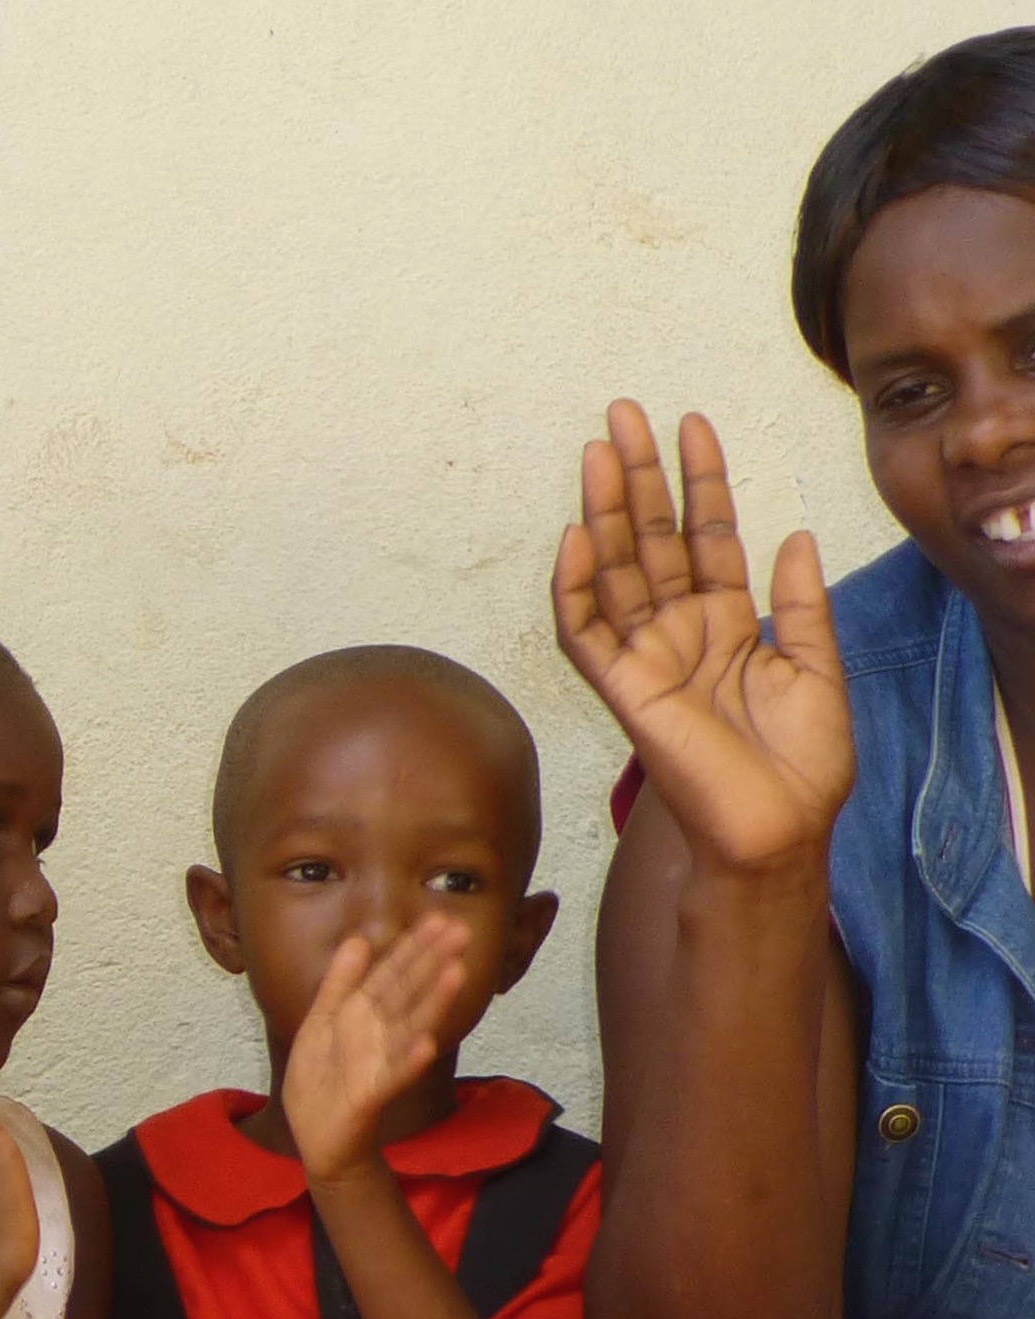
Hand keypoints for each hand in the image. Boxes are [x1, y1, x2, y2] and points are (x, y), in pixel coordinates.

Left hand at [278, 919, 469, 1181]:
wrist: (319, 1137)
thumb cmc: (323, 1080)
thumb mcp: (322, 1021)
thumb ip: (340, 983)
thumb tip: (359, 940)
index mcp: (364, 1015)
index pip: (392, 975)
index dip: (412, 947)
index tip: (438, 918)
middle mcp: (379, 1035)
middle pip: (408, 994)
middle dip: (431, 962)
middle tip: (461, 931)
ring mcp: (379, 1063)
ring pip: (409, 1027)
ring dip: (433, 1002)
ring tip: (457, 974)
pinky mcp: (372, 1094)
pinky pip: (393, 1075)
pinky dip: (409, 1060)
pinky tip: (426, 1043)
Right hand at [550, 402, 851, 874]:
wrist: (780, 827)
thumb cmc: (802, 766)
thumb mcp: (819, 667)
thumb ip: (802, 602)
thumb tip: (794, 535)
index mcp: (726, 624)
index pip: (705, 536)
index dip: (701, 481)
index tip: (693, 426)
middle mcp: (678, 631)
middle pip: (650, 539)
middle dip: (637, 475)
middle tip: (623, 415)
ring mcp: (645, 656)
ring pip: (613, 570)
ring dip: (602, 510)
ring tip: (597, 452)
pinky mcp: (622, 688)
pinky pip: (584, 631)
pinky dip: (574, 586)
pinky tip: (575, 538)